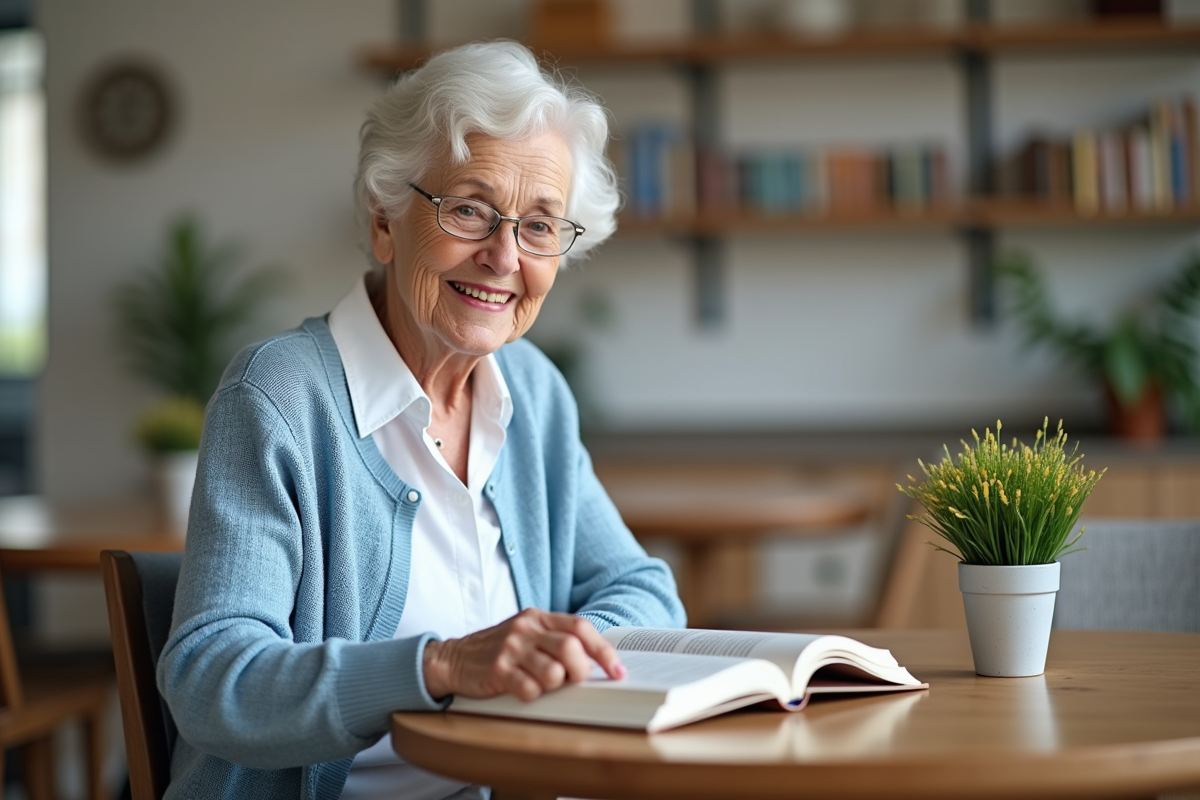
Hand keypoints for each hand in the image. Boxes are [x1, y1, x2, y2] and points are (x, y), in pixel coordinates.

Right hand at [422, 609, 625, 701]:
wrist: (453, 658)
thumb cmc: (499, 649)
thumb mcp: (527, 634)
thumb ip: (556, 640)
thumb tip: (596, 663)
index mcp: (538, 617)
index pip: (581, 628)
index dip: (603, 652)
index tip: (617, 671)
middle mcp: (526, 629)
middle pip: (570, 649)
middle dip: (580, 671)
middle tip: (574, 681)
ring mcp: (511, 648)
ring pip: (553, 672)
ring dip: (555, 685)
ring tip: (543, 684)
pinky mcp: (497, 670)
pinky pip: (529, 689)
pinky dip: (533, 695)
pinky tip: (523, 690)